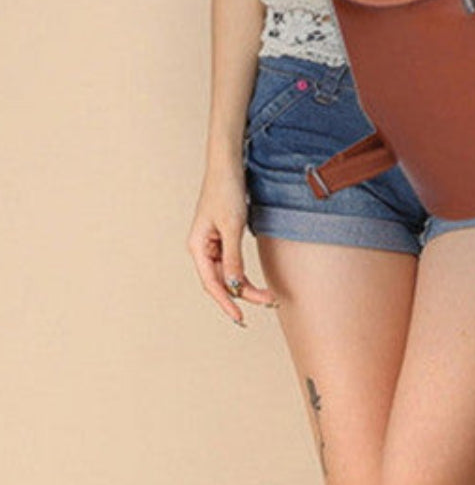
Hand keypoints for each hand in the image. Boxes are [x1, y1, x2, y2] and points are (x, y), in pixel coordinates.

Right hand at [187, 163, 279, 326]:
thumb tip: (232, 286)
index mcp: (197, 247)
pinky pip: (231, 262)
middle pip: (220, 281)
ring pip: (227, 274)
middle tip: (267, 303)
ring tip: (267, 296)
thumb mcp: (232, 226)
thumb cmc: (226, 191)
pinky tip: (254, 282)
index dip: (226, 302)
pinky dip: (243, 273)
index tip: (240, 318)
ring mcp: (211, 243)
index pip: (212, 283)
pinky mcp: (222, 237)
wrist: (228, 166)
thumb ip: (232, 258)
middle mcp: (201, 248)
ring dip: (245, 285)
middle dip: (242, 295)